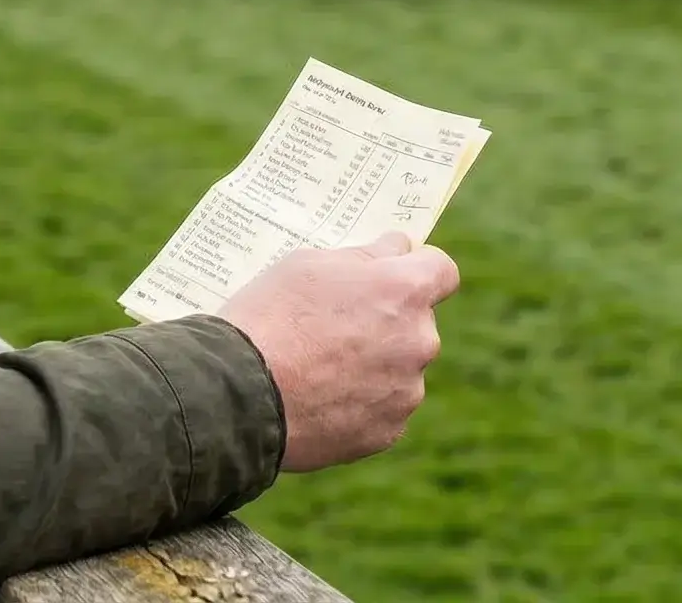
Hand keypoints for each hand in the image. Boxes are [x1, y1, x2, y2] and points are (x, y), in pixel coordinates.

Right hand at [216, 233, 459, 471]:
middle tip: (335, 325)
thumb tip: (396, 249)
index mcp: (404, 291)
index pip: (441, 271)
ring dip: (374, 365)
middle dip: (387, 321)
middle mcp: (420, 341)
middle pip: (417, 323)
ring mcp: (407, 391)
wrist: (239, 395)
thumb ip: (365, 256)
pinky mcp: (388, 431)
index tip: (392, 273)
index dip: (417, 268)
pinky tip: (319, 399)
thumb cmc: (270, 317)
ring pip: (400, 369)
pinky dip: (360, 403)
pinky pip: (383, 408)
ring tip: (318, 368)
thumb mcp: (309, 263)